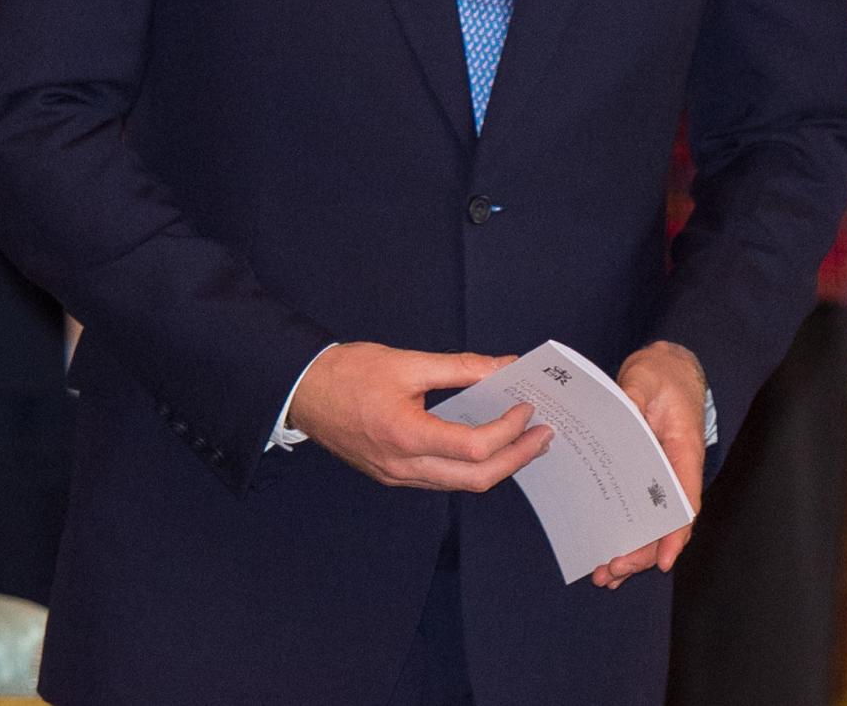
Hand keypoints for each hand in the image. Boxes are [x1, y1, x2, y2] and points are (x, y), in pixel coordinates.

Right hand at [287, 342, 552, 490]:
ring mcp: (396, 476)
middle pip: (475, 479)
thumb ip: (461, 367)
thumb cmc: (348, 373)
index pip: (474, 448)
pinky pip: (441, 479)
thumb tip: (504, 366)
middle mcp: (403, 466)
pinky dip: (471, 466)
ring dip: (497, 466)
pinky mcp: (393, 474)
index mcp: (406, 436)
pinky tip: (487, 444)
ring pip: (459, 485)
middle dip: (516, 458)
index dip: (509, 431)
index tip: (528, 409)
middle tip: (544, 436)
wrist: (302, 391)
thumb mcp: (408, 362)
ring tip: (524, 440)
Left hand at [590, 341, 706, 589]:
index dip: (676, 534)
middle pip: (667, 523)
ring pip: (653, 525)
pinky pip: (639, 513)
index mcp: (684, 451)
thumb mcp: (646, 378)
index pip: (685, 501)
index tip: (664, 561)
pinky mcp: (646, 476)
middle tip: (612, 570)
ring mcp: (662, 476)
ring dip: (633, 553)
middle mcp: (676, 471)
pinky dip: (627, 538)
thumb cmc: (662, 374)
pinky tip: (609, 559)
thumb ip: (634, 397)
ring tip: (606, 576)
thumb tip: (623, 417)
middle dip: (643, 553)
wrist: (667, 367)